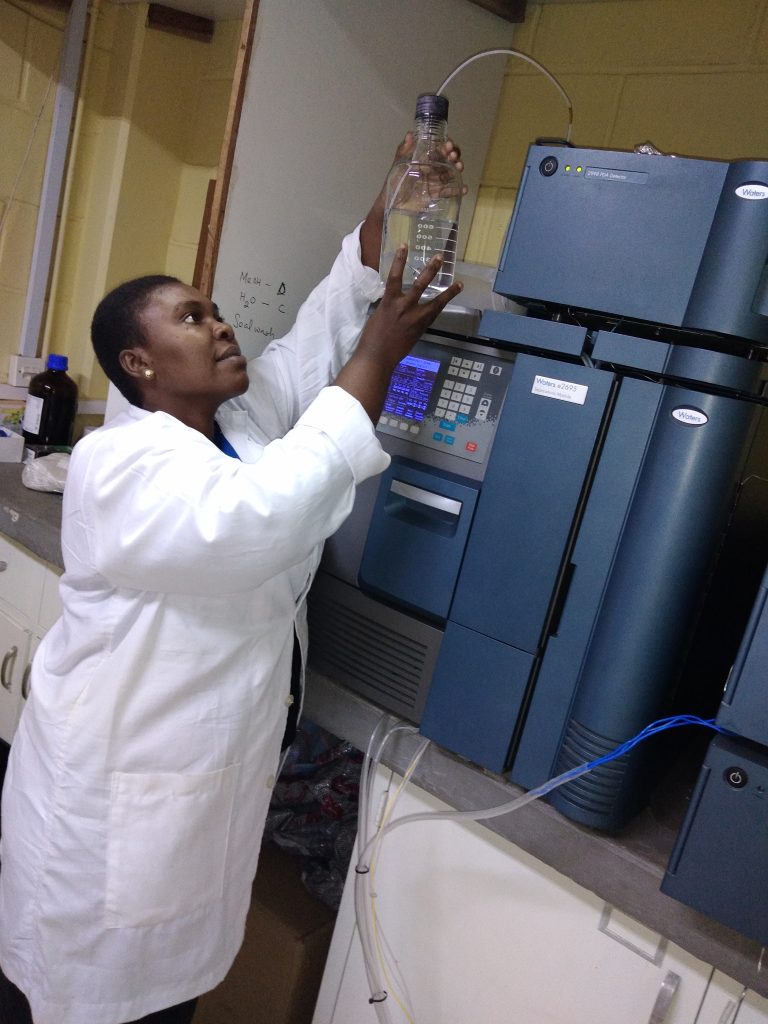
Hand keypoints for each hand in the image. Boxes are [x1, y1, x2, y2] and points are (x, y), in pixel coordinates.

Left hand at [335, 245, 462, 420]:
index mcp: (421, 326)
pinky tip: (403, 248)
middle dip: (442, 282)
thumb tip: (409, 319)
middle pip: (434, 297)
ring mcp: (404, 307)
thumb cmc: (389, 354)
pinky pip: (395, 278)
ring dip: (430, 270)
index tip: (458, 286)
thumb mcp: (406, 342)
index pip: (436, 309)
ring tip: (438, 256)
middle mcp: (417, 315)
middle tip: (446, 264)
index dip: (447, 297)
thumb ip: (411, 328)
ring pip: (420, 285)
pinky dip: (399, 262)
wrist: (376, 359)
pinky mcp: (390, 301)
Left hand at [360, 134, 466, 269]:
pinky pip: (448, 192)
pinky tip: (463, 188)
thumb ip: (404, 150)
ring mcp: (435, 182)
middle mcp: (432, 169)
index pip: (439, 149)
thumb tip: (410, 134)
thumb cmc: (394, 182)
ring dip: (458, 169)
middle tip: (453, 156)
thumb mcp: (398, 164)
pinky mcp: (436, 195)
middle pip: (448, 160)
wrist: (392, 204)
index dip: (446, 145)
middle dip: (454, 155)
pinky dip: (457, 190)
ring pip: (451, 173)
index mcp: (424, 159)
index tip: (448, 144)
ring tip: (460, 167)